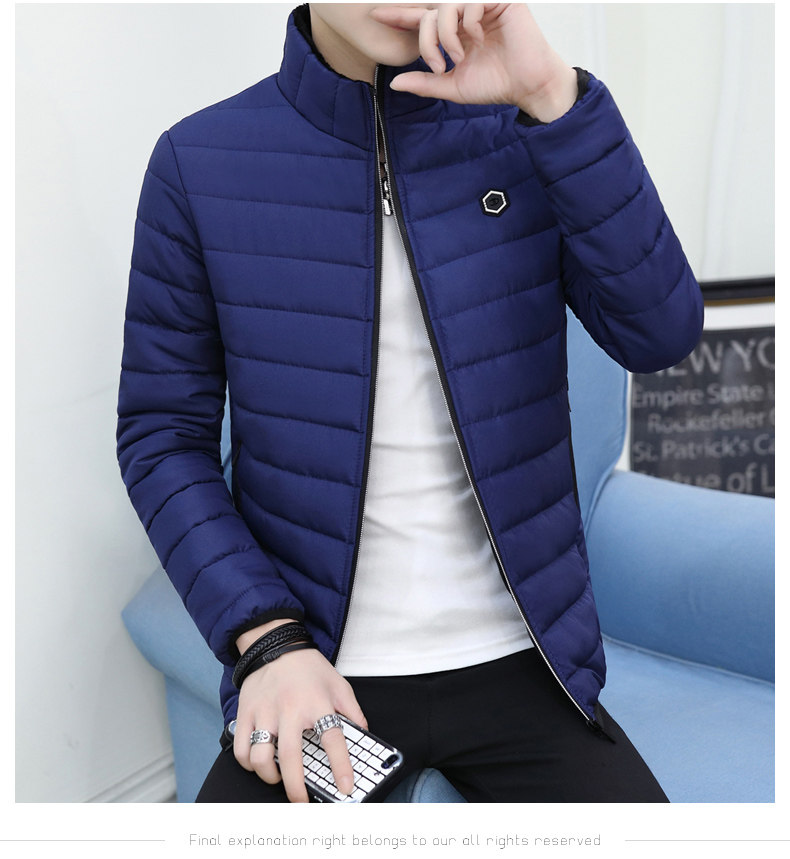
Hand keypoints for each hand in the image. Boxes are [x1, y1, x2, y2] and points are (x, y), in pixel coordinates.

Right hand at [232, 644, 367, 802]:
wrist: (276, 643)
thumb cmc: (309, 667)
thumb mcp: (339, 684)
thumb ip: (352, 711)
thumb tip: (364, 735)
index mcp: (318, 703)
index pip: (333, 740)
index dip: (341, 767)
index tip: (345, 788)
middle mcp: (290, 709)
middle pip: (290, 758)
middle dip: (295, 789)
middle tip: (302, 802)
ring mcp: (264, 712)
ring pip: (260, 758)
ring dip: (269, 777)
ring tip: (278, 778)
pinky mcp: (245, 713)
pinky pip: (241, 749)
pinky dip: (248, 764)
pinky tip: (259, 762)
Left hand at [373, 3, 577, 121]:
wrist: (527, 85)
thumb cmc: (496, 85)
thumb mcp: (453, 86)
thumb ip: (425, 82)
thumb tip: (394, 84)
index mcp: (456, 31)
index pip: (424, 18)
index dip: (400, 15)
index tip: (376, 15)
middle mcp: (466, 15)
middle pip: (431, 11)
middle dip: (426, 38)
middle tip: (437, 63)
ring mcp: (482, 6)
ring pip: (447, 5)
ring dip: (446, 34)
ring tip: (459, 57)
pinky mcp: (500, 0)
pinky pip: (470, 1)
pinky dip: (469, 22)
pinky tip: (479, 39)